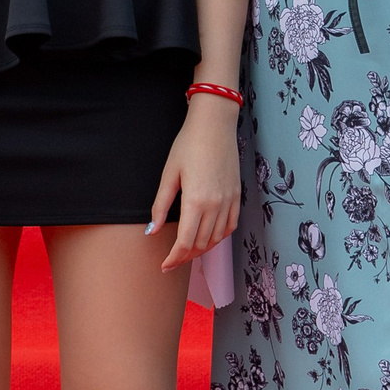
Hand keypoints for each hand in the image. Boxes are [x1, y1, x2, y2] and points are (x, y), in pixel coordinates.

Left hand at [148, 95, 242, 275]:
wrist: (215, 125)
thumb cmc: (188, 145)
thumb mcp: (169, 174)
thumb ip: (161, 205)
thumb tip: (152, 231)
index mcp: (195, 201)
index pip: (185, 242)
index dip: (174, 258)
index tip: (164, 265)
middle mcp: (215, 205)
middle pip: (201, 244)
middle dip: (185, 257)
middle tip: (172, 260)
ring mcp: (229, 201)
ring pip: (216, 239)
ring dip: (201, 249)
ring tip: (187, 251)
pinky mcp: (237, 196)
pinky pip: (230, 226)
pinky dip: (219, 237)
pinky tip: (208, 238)